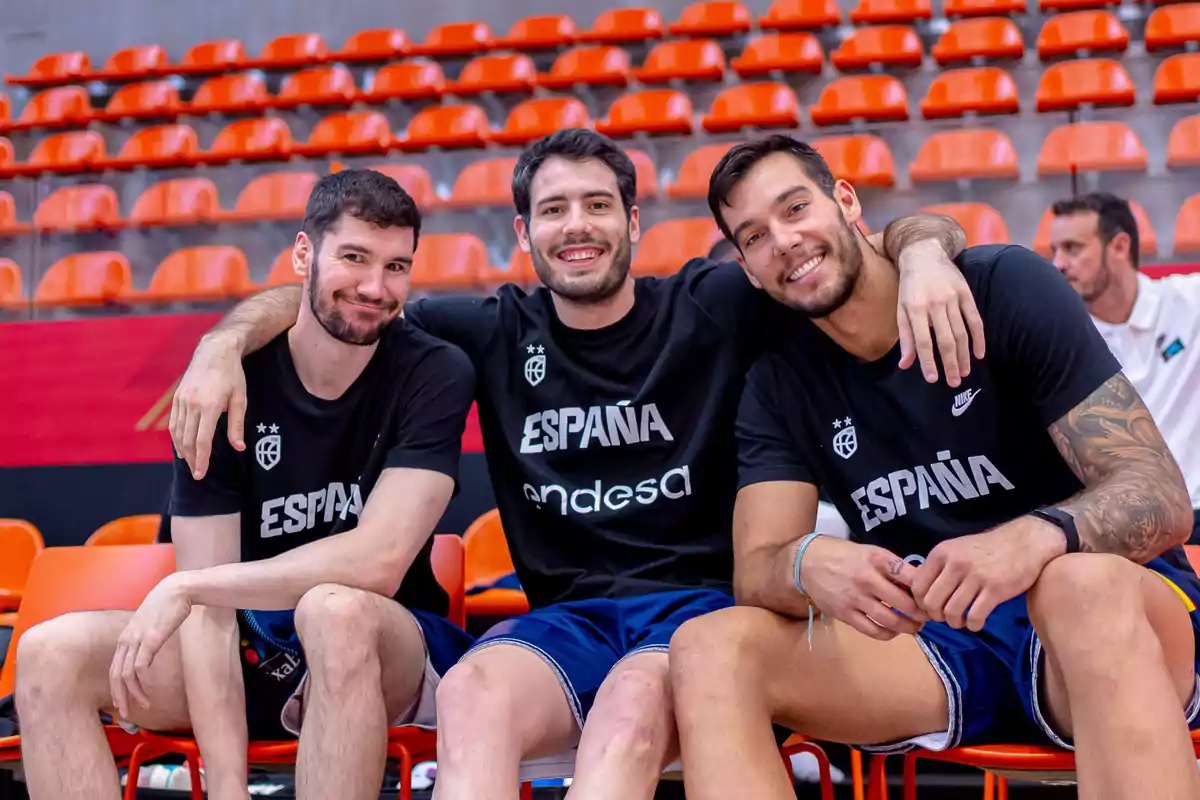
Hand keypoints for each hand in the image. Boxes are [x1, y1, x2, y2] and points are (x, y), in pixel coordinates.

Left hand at [110, 574, 192, 719]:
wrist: (177, 589)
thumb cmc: (167, 604)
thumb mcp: (151, 624)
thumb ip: (145, 639)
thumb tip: (147, 655)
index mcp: (126, 637)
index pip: (114, 668)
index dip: (116, 688)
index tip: (122, 702)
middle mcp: (127, 640)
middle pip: (116, 675)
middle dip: (120, 697)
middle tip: (126, 714)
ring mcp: (137, 639)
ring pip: (127, 675)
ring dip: (133, 694)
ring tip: (143, 706)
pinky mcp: (151, 639)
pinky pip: (140, 666)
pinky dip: (141, 682)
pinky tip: (148, 690)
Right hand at [170, 332, 247, 479]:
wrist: (214, 351)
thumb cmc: (232, 375)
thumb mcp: (240, 399)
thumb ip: (237, 425)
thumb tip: (239, 447)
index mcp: (210, 405)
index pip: (202, 440)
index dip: (201, 459)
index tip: (202, 473)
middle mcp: (192, 403)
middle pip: (188, 439)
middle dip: (192, 459)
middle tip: (197, 474)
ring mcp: (182, 400)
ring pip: (178, 432)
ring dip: (183, 450)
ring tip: (190, 463)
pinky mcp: (176, 397)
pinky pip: (174, 422)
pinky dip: (176, 437)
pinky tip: (182, 447)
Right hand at [800, 536, 927, 640]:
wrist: (807, 562)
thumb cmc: (843, 555)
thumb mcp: (869, 551)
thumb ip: (892, 567)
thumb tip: (919, 583)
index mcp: (877, 559)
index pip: (911, 577)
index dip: (926, 590)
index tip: (931, 596)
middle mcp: (867, 579)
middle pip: (905, 604)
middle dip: (921, 613)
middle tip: (927, 616)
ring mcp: (855, 598)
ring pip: (891, 621)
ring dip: (909, 627)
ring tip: (915, 627)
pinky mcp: (845, 614)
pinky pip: (873, 630)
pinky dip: (888, 634)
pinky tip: (893, 631)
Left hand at [895, 239, 985, 387]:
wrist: (924, 255)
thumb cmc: (909, 288)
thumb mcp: (901, 310)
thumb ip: (906, 338)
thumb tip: (906, 365)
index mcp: (915, 308)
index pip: (923, 340)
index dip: (928, 361)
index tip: (933, 379)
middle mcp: (935, 303)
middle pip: (946, 339)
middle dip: (950, 363)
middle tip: (954, 383)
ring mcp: (953, 297)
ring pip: (962, 332)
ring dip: (964, 355)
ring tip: (964, 373)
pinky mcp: (966, 293)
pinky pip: (975, 319)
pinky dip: (979, 338)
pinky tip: (979, 354)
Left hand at [911, 518, 1065, 631]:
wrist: (1024, 543)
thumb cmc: (987, 549)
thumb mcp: (956, 549)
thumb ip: (938, 567)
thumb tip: (920, 592)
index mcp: (941, 553)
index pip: (918, 586)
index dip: (921, 603)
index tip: (931, 608)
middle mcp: (955, 564)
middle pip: (931, 603)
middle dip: (936, 616)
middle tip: (945, 617)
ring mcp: (976, 577)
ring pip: (952, 612)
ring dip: (954, 623)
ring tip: (961, 621)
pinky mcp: (995, 589)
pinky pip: (975, 617)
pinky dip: (973, 625)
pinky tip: (975, 623)